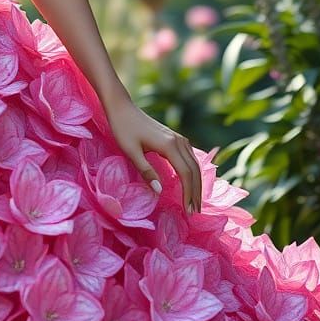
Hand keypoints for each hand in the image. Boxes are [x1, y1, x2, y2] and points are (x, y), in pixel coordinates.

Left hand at [104, 97, 203, 214]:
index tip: (189, 211)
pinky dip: (193, 173)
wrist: (122, 108)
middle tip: (194, 213)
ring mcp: (179, 139)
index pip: (186, 174)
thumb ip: (146, 171)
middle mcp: (179, 141)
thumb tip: (159, 191)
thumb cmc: (123, 128)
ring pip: (195, 164)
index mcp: (170, 145)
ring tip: (194, 202)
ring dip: (196, 184)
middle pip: (195, 171)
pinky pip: (190, 158)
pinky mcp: (175, 138)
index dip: (189, 194)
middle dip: (196, 193)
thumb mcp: (131, 151)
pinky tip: (191, 183)